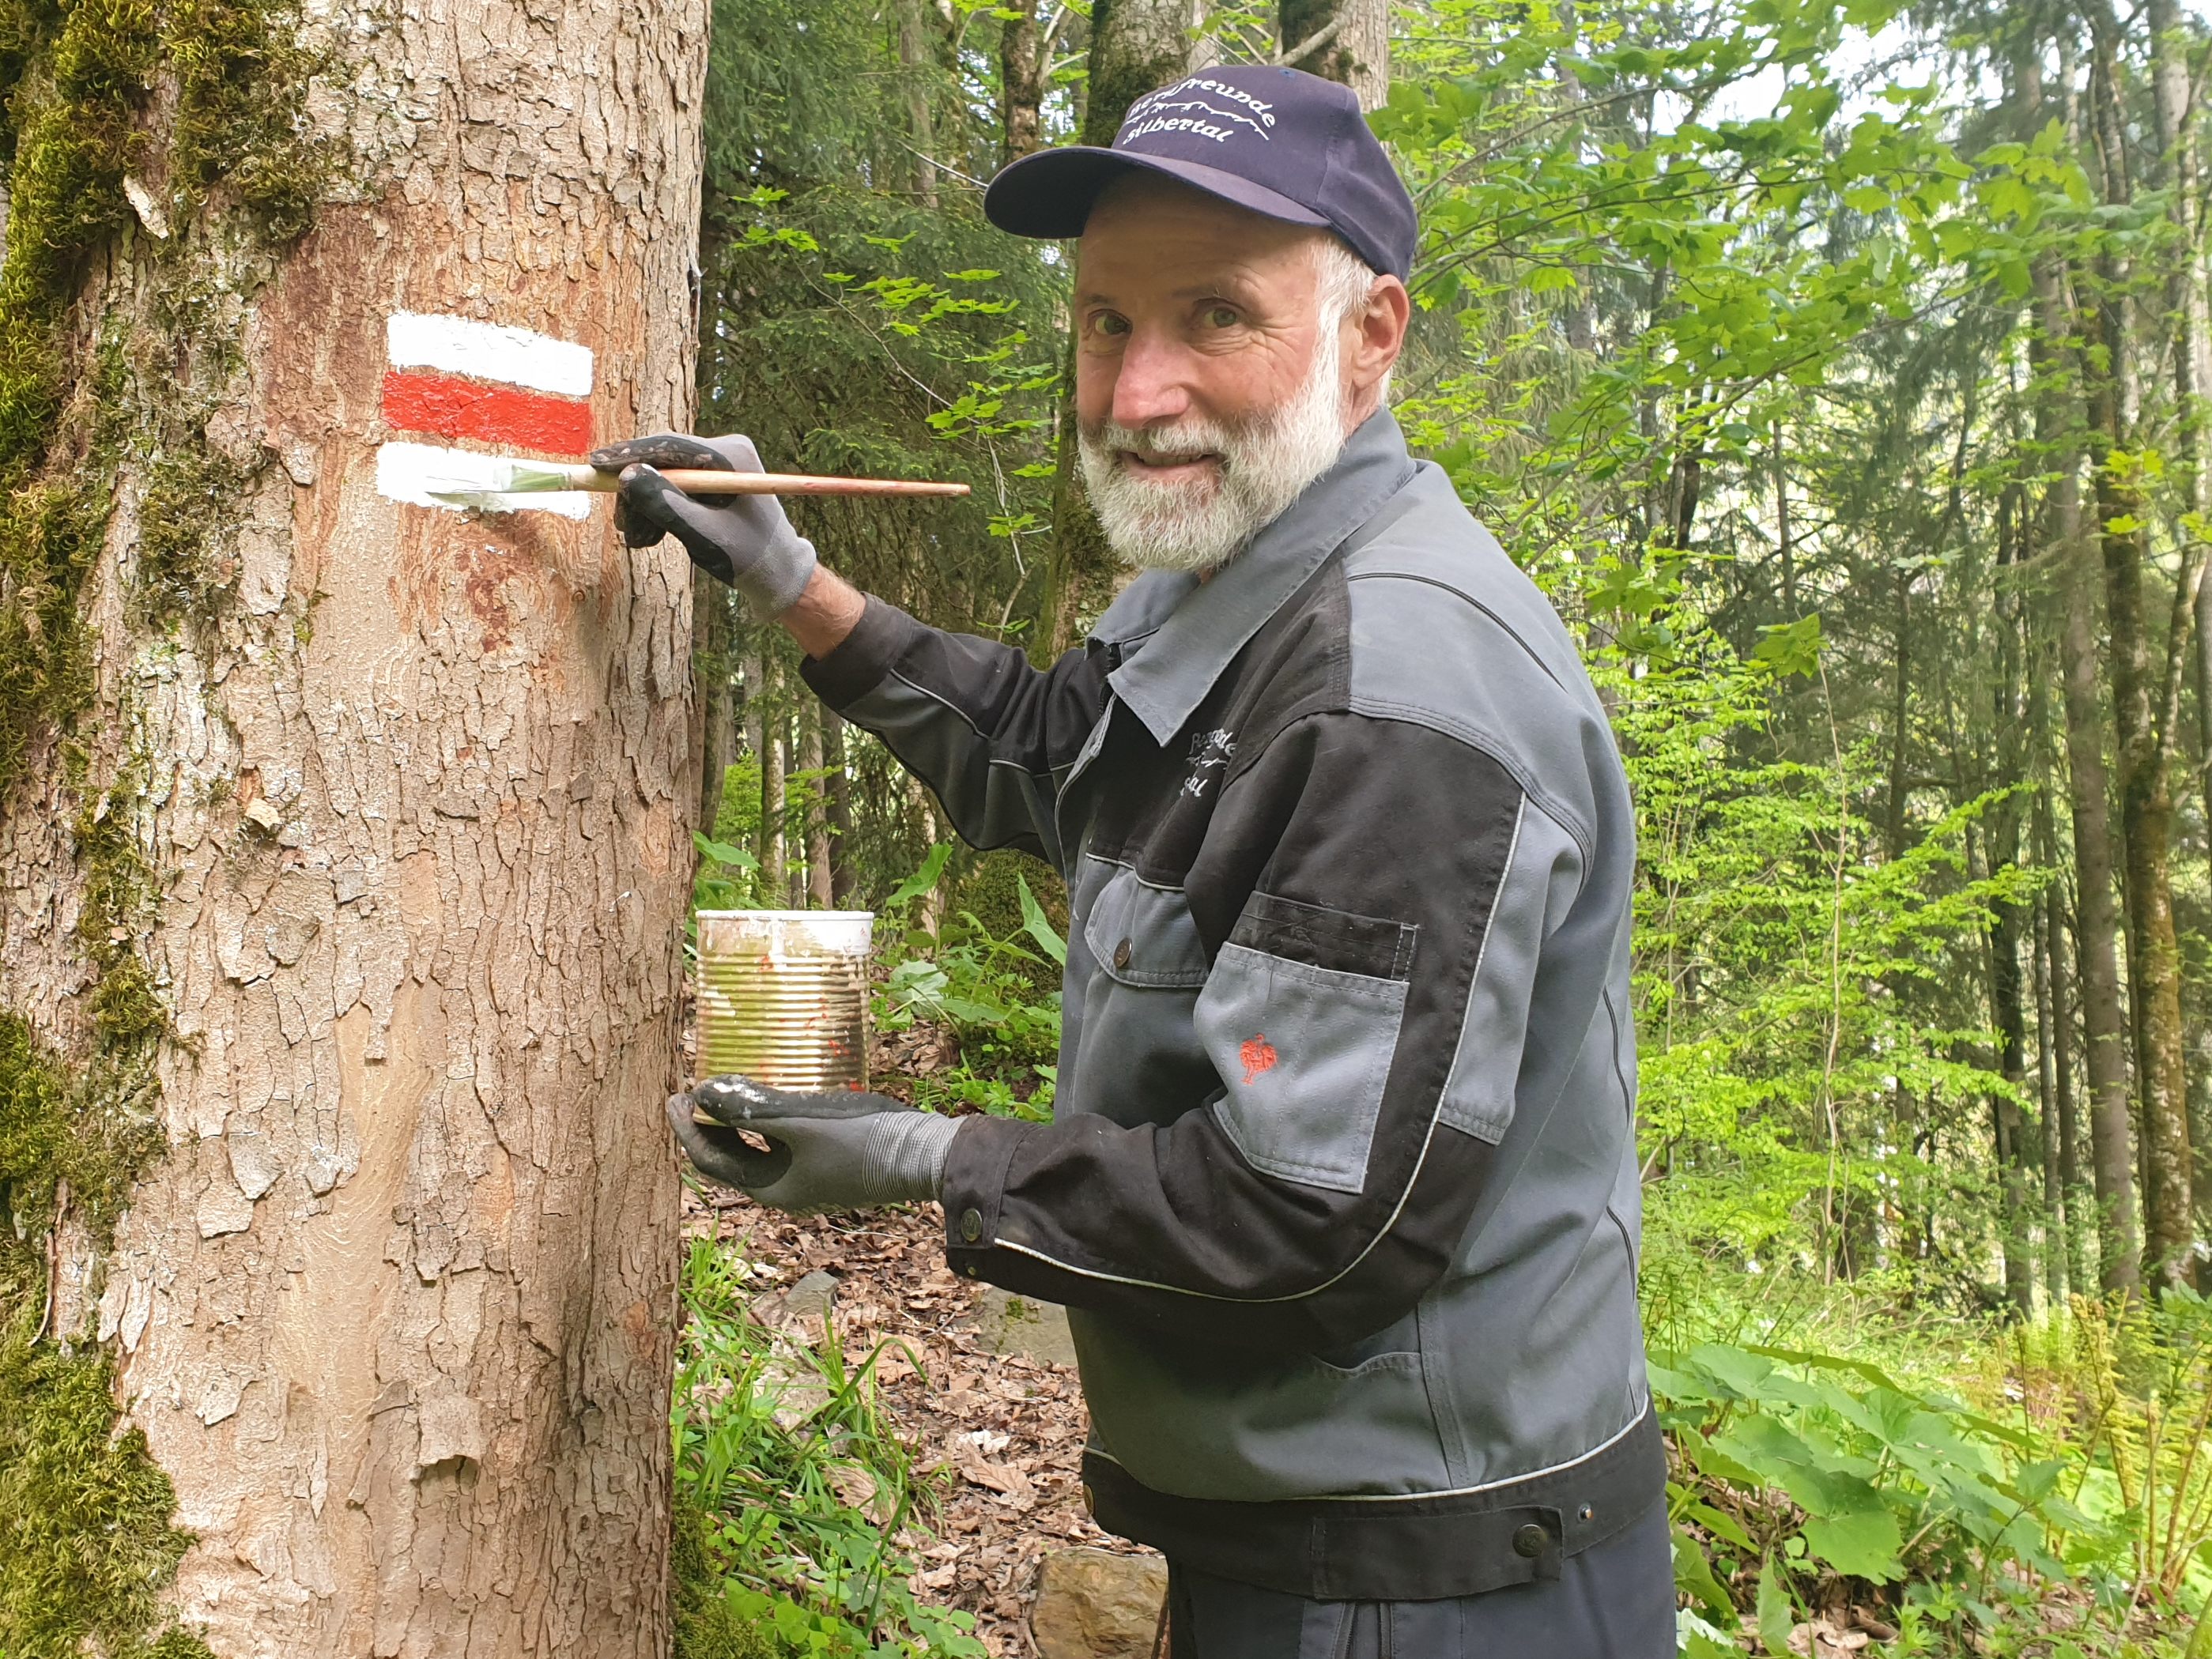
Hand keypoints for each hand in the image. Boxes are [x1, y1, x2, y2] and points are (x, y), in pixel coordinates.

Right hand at [588, 433, 818, 618]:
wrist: (777, 573)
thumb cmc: (748, 557)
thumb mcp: (704, 535)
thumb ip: (666, 505)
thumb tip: (626, 476)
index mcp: (732, 455)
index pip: (670, 445)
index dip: (629, 454)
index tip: (595, 465)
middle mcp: (725, 451)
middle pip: (662, 459)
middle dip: (637, 490)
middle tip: (621, 524)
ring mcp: (718, 464)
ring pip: (663, 475)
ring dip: (645, 506)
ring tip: (639, 540)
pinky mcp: (710, 480)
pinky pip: (673, 486)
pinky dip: (658, 509)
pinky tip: (652, 535)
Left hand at [666, 1075, 961, 1212]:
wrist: (921, 1155)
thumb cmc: (860, 1141)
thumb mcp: (799, 1121)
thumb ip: (748, 1107)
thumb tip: (699, 1093)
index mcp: (770, 1189)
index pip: (712, 1160)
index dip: (688, 1128)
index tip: (674, 1095)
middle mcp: (784, 1188)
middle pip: (731, 1156)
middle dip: (708, 1124)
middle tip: (690, 1091)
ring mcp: (807, 1177)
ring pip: (757, 1149)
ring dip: (736, 1121)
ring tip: (724, 1091)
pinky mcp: (827, 1162)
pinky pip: (781, 1143)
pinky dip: (765, 1122)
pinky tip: (771, 1098)